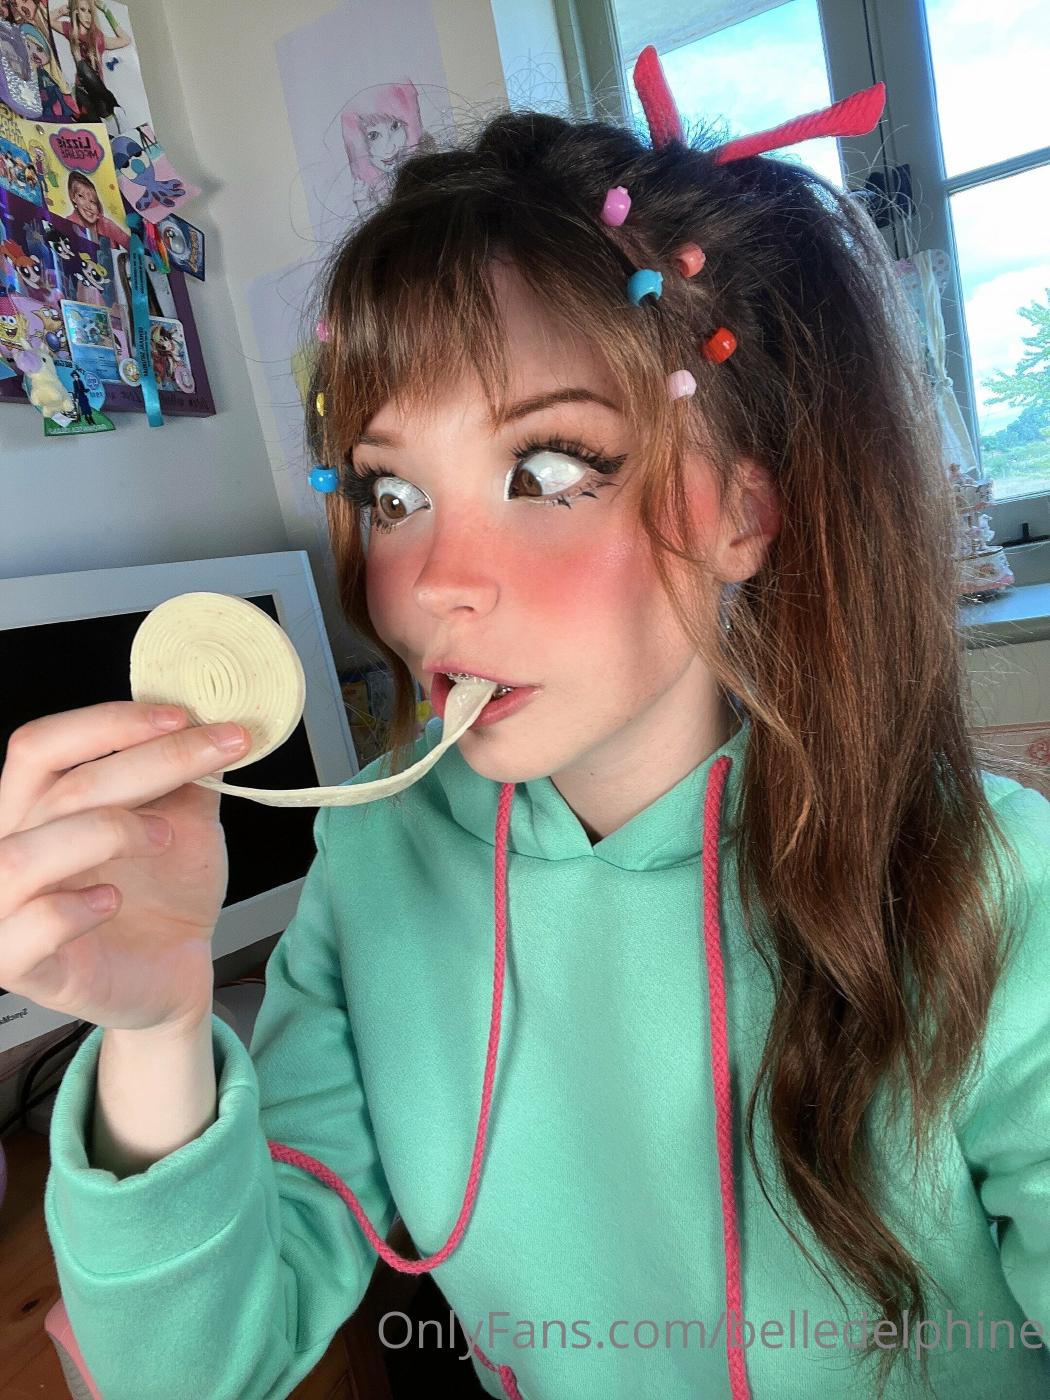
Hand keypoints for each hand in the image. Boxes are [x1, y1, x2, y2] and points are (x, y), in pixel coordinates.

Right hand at [0, 701, 250, 1032]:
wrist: (177, 971)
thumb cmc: (165, 897)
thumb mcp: (184, 819)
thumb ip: (185, 771)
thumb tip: (212, 714)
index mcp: (39, 808)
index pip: (41, 745)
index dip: (107, 722)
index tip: (182, 717)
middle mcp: (14, 849)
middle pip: (58, 788)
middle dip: (148, 761)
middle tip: (214, 755)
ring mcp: (10, 909)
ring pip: (24, 854)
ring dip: (108, 831)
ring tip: (163, 837)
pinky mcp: (26, 966)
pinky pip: (28, 928)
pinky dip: (74, 909)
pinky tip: (113, 902)